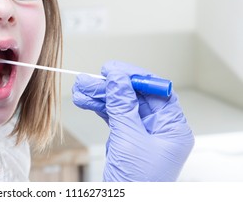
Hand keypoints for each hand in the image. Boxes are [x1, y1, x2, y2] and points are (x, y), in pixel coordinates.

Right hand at [72, 61, 194, 180]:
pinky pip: (113, 116)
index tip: (113, 69)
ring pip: (121, 105)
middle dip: (110, 87)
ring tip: (80, 89)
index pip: (156, 92)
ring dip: (100, 96)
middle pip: (134, 97)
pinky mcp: (127, 138)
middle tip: (89, 79)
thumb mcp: (129, 139)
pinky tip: (85, 101)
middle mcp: (160, 129)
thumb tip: (118, 78)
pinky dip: (98, 108)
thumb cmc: (138, 183)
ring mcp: (142, 133)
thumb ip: (123, 106)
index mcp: (172, 128)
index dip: (134, 78)